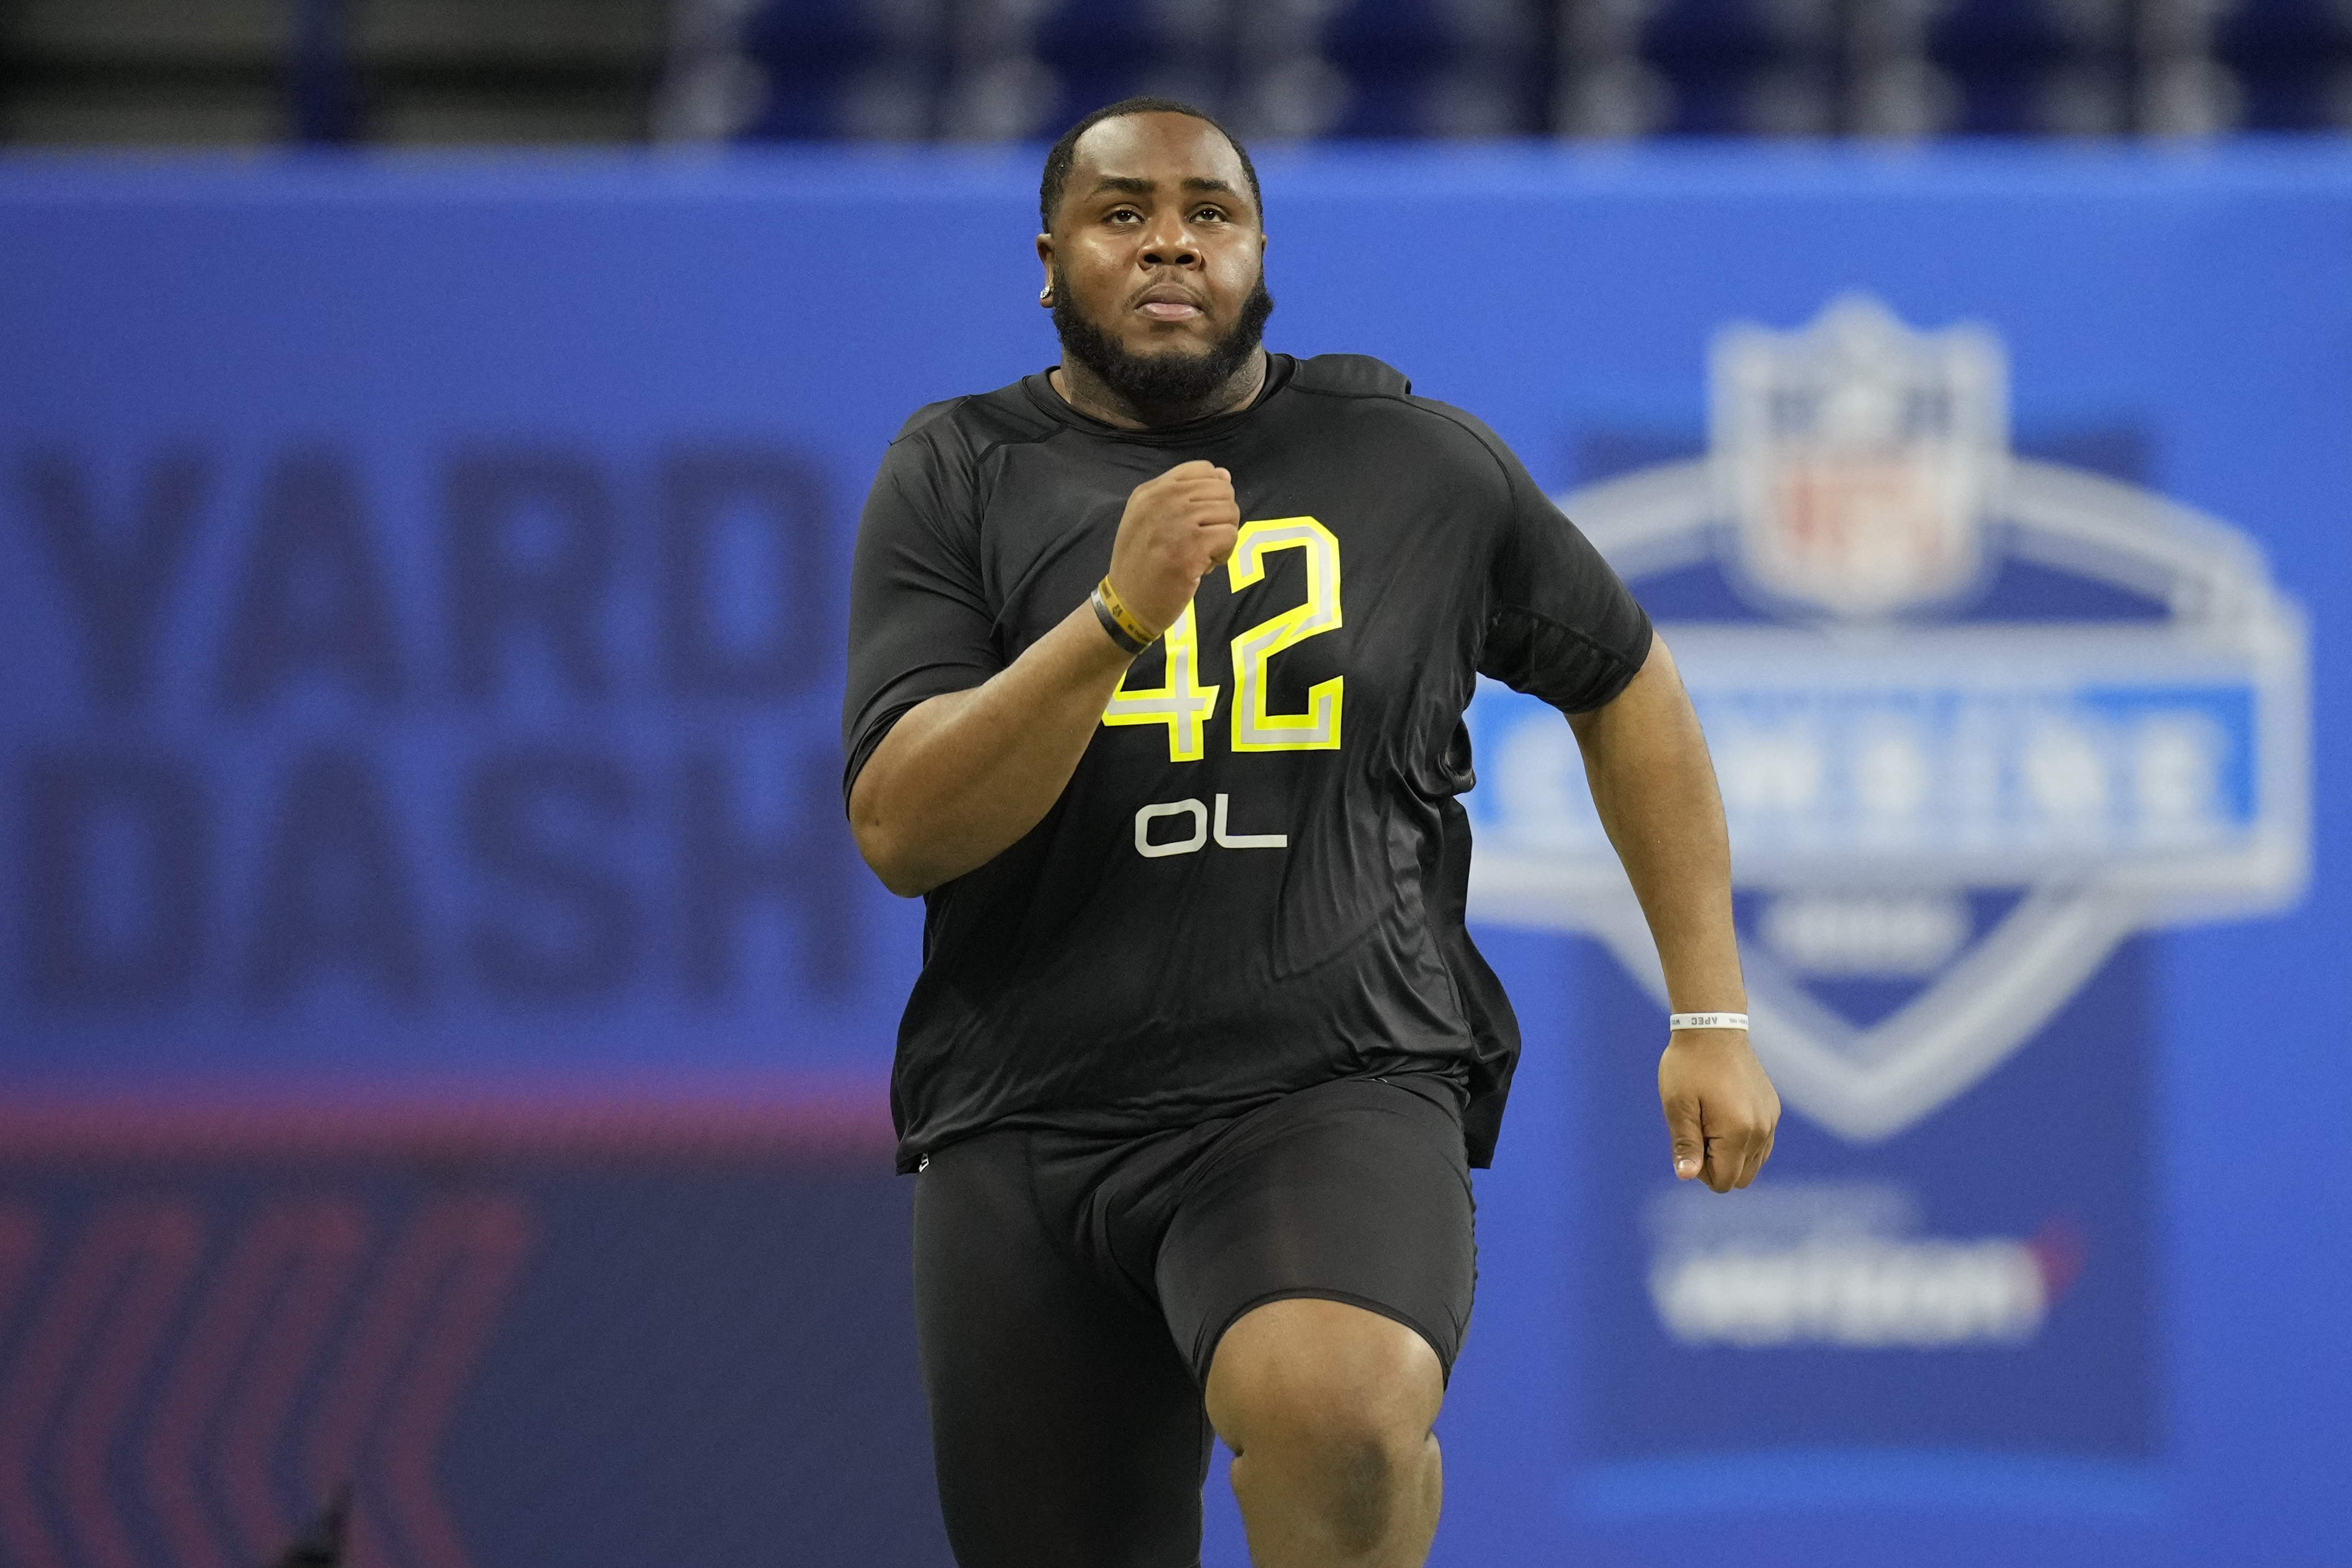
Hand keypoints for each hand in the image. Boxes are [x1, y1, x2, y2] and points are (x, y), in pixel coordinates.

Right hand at [1104, 460, 1239, 635]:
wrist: (1127, 603)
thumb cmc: (1142, 564)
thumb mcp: (1151, 520)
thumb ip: (1186, 495)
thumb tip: (1225, 475)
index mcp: (1151, 490)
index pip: (1203, 469)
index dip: (1213, 494)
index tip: (1200, 519)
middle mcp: (1163, 499)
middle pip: (1223, 490)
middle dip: (1221, 517)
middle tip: (1203, 541)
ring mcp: (1177, 520)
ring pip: (1230, 511)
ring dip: (1224, 537)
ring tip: (1202, 554)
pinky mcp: (1192, 545)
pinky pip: (1231, 535)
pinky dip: (1224, 554)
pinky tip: (1204, 566)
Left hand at [1658, 1029, 1779, 1191]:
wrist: (1713, 1030)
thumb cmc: (1689, 1067)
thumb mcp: (1678, 1106)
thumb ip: (1686, 1145)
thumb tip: (1686, 1176)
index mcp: (1738, 1132)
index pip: (1724, 1182)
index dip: (1701, 1171)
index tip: (1690, 1141)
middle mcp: (1761, 1130)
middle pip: (1741, 1178)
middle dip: (1717, 1166)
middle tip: (1698, 1131)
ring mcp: (1770, 1120)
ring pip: (1753, 1163)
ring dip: (1730, 1154)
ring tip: (1710, 1121)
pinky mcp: (1772, 1110)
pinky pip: (1761, 1144)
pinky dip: (1743, 1141)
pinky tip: (1724, 1115)